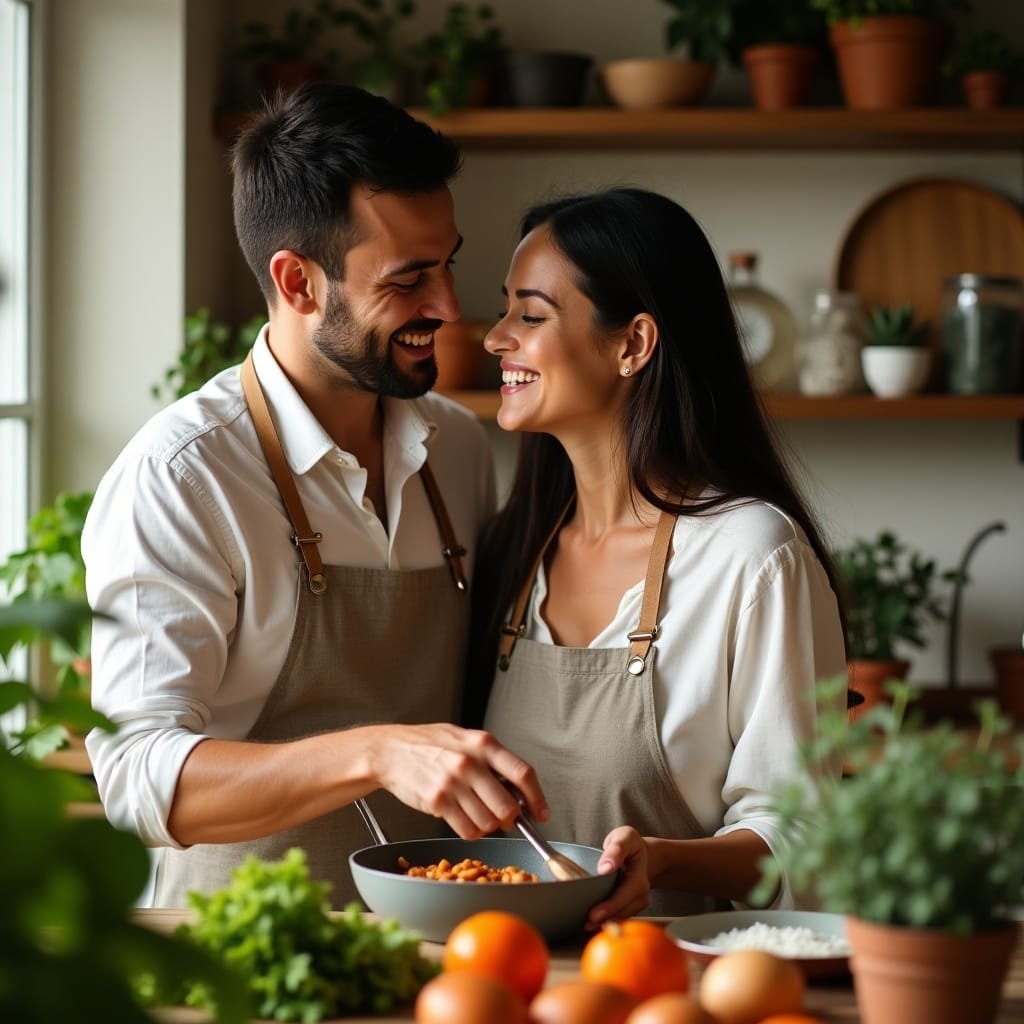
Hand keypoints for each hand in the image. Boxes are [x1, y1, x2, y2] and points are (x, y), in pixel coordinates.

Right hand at [366, 722, 547, 838]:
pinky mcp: (437, 801)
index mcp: (483, 744)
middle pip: (508, 806)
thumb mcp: (465, 738)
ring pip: (488, 823)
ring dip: (487, 825)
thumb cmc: (429, 744)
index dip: (537, 798)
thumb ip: (491, 759)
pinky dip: (470, 831)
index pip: (523, 773)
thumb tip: (518, 788)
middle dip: (509, 818)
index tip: (541, 814)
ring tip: (474, 811)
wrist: (390, 751)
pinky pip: (468, 830)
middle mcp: (470, 763)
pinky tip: (461, 818)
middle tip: (502, 817)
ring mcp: (453, 783)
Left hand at [585, 826, 650, 928]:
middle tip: (587, 923)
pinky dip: (607, 921)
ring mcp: (638, 901)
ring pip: (623, 915)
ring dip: (606, 922)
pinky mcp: (631, 907)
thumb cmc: (629, 844)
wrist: (640, 854)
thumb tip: (605, 867)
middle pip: (624, 908)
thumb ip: (616, 849)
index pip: (626, 893)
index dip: (611, 904)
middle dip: (606, 917)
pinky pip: (620, 916)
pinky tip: (593, 925)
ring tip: (586, 926)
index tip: (595, 913)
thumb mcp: (624, 837)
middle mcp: (641, 892)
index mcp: (639, 875)